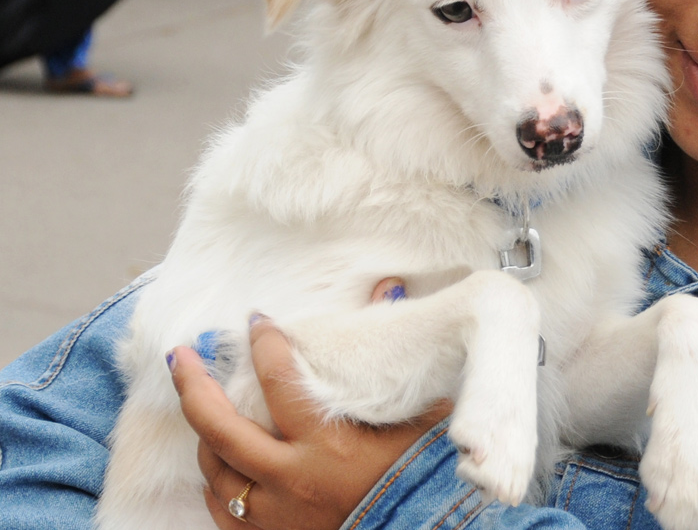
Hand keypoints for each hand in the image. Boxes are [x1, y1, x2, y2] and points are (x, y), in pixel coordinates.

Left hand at [169, 281, 449, 529]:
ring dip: (206, 433)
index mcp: (327, 446)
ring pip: (214, 469)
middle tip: (180, 355)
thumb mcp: (416, 417)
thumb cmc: (419, 478)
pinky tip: (219, 463)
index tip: (257, 321)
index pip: (279, 381)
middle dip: (192, 385)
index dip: (264, 344)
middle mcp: (290, 479)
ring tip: (204, 406)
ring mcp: (274, 515)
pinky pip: (222, 510)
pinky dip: (217, 482)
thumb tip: (387, 287)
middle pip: (218, 427)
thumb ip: (391, 355)